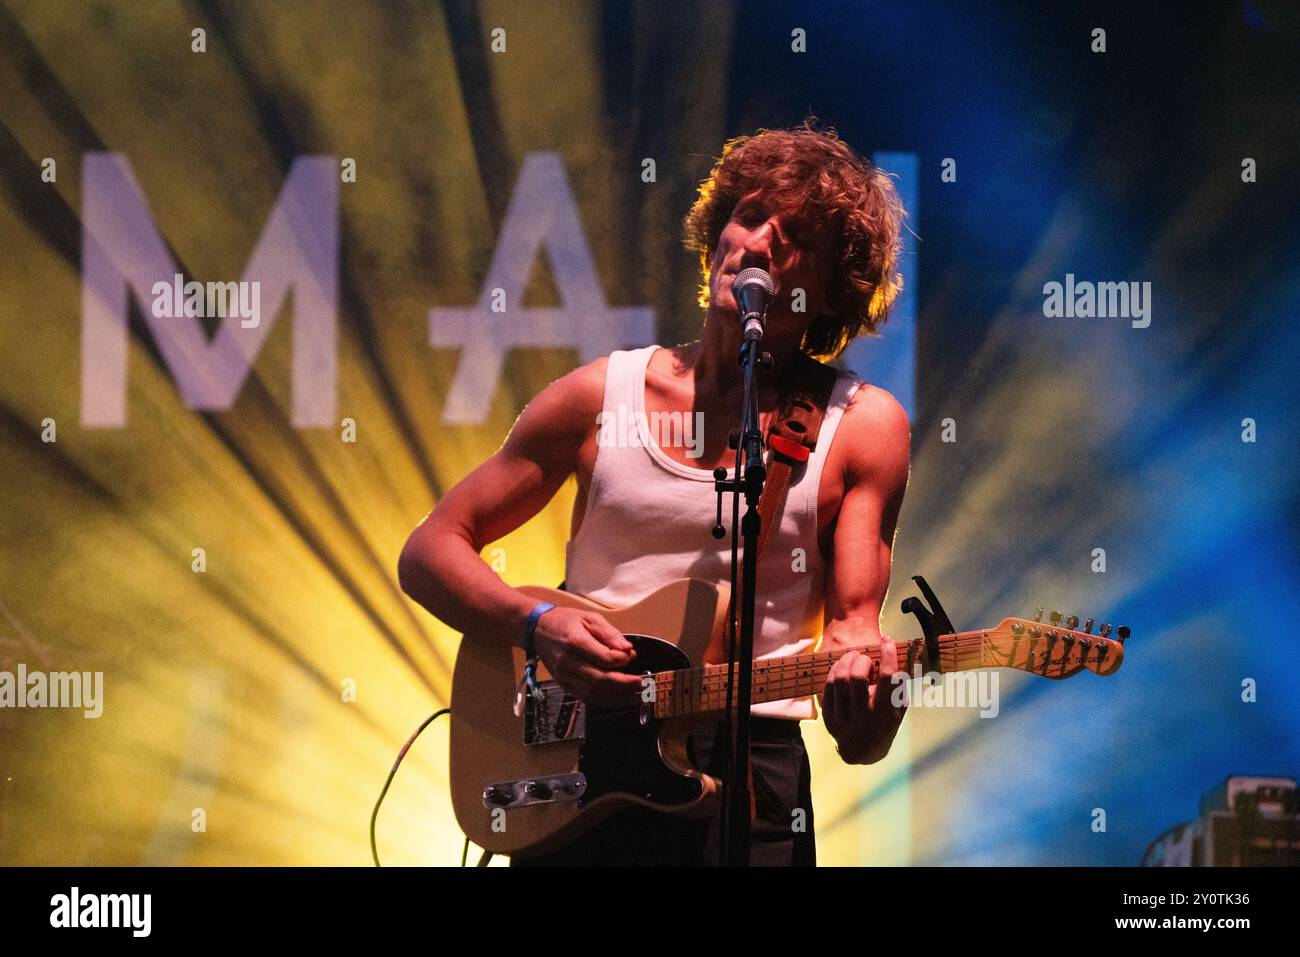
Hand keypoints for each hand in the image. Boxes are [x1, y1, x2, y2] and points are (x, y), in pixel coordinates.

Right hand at [531, 607, 643, 704]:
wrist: (537, 629)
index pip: (603, 658)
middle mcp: (568, 662)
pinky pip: (584, 697)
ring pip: (592, 694)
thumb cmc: (564, 621)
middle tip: (640, 682)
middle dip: (623, 684)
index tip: (631, 655)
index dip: (621, 660)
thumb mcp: (589, 618)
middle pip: (599, 680)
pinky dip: (603, 700)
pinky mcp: (563, 684)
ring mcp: (564, 675)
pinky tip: (617, 697)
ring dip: (615, 697)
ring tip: (633, 694)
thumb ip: (610, 634)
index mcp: (575, 642)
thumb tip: (627, 650)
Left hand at [819, 636, 907, 764]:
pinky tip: (840, 667)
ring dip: (846, 661)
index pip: (887, 678)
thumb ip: (899, 687)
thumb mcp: (898, 710)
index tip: (887, 640)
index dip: (888, 655)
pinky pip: (828, 687)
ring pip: (840, 679)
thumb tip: (901, 658)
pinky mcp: (829, 717)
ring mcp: (843, 717)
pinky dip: (834, 671)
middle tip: (864, 657)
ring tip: (852, 657)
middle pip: (857, 676)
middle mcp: (863, 716)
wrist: (861, 752)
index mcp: (884, 713)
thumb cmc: (884, 725)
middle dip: (861, 659)